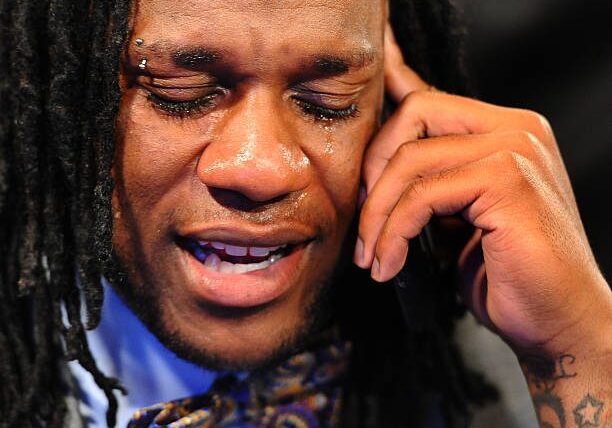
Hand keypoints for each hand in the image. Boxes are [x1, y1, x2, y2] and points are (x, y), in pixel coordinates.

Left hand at [354, 24, 611, 357]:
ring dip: (377, 215)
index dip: (393, 81)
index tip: (364, 85)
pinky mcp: (509, 181)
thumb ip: (431, 180)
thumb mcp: (459, 217)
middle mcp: (514, 130)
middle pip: (414, 114)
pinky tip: (390, 265)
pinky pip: (422, 196)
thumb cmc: (506, 273)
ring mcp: (516, 150)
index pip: (431, 97)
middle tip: (364, 223)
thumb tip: (383, 166)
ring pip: (411, 158)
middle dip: (373, 170)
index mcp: (504, 132)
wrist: (558, 322)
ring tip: (373, 256)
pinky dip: (394, 233)